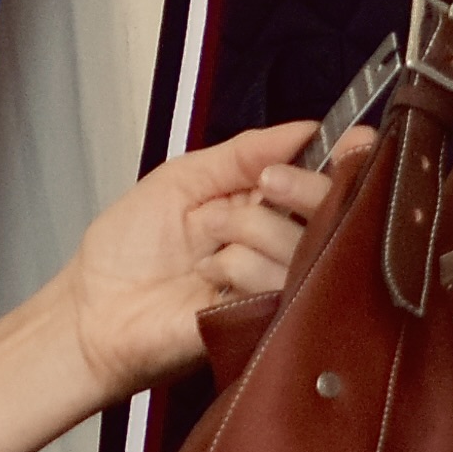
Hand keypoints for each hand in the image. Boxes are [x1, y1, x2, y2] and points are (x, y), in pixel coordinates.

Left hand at [61, 120, 355, 403]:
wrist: (96, 309)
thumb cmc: (129, 249)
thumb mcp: (184, 178)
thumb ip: (245, 152)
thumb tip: (304, 130)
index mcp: (265, 205)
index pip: (328, 179)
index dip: (347, 158)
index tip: (356, 141)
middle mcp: (278, 244)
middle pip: (333, 208)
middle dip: (296, 186)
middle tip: (261, 188)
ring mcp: (275, 284)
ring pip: (302, 243)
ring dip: (247, 232)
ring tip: (205, 249)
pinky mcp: (265, 321)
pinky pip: (280, 283)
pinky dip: (238, 270)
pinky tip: (208, 282)